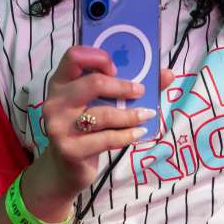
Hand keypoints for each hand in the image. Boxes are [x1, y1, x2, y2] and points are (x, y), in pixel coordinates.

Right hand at [31, 47, 173, 202]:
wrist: (66, 168)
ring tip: (146, 115)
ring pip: (103, 114)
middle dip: (123, 87)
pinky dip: (127, 135)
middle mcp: (55, 101)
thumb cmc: (86, 128)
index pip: (74, 56)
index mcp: (61, 82)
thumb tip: (168, 74)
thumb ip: (129, 86)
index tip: (116, 68)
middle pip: (93, 83)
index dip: (98, 57)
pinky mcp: (69, 149)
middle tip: (141, 91)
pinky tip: (139, 133)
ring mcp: (59, 126)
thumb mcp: (99, 104)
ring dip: (130, 115)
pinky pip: (106, 138)